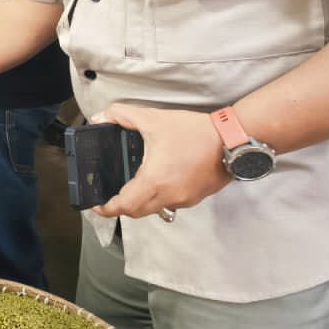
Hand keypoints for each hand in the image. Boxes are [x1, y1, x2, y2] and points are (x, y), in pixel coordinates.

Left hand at [93, 104, 230, 220]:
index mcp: (155, 181)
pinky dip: (157, 198)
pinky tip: (154, 182)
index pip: (125, 206)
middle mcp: (170, 196)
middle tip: (108, 196)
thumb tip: (100, 118)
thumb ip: (121, 116)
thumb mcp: (152, 119)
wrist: (232, 139)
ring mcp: (185, 200)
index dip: (107, 209)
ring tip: (128, 187)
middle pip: (137, 212)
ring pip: (155, 210)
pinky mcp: (196, 197)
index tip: (96, 205)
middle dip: (120, 207)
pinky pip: (171, 204)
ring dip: (140, 203)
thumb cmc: (193, 131)